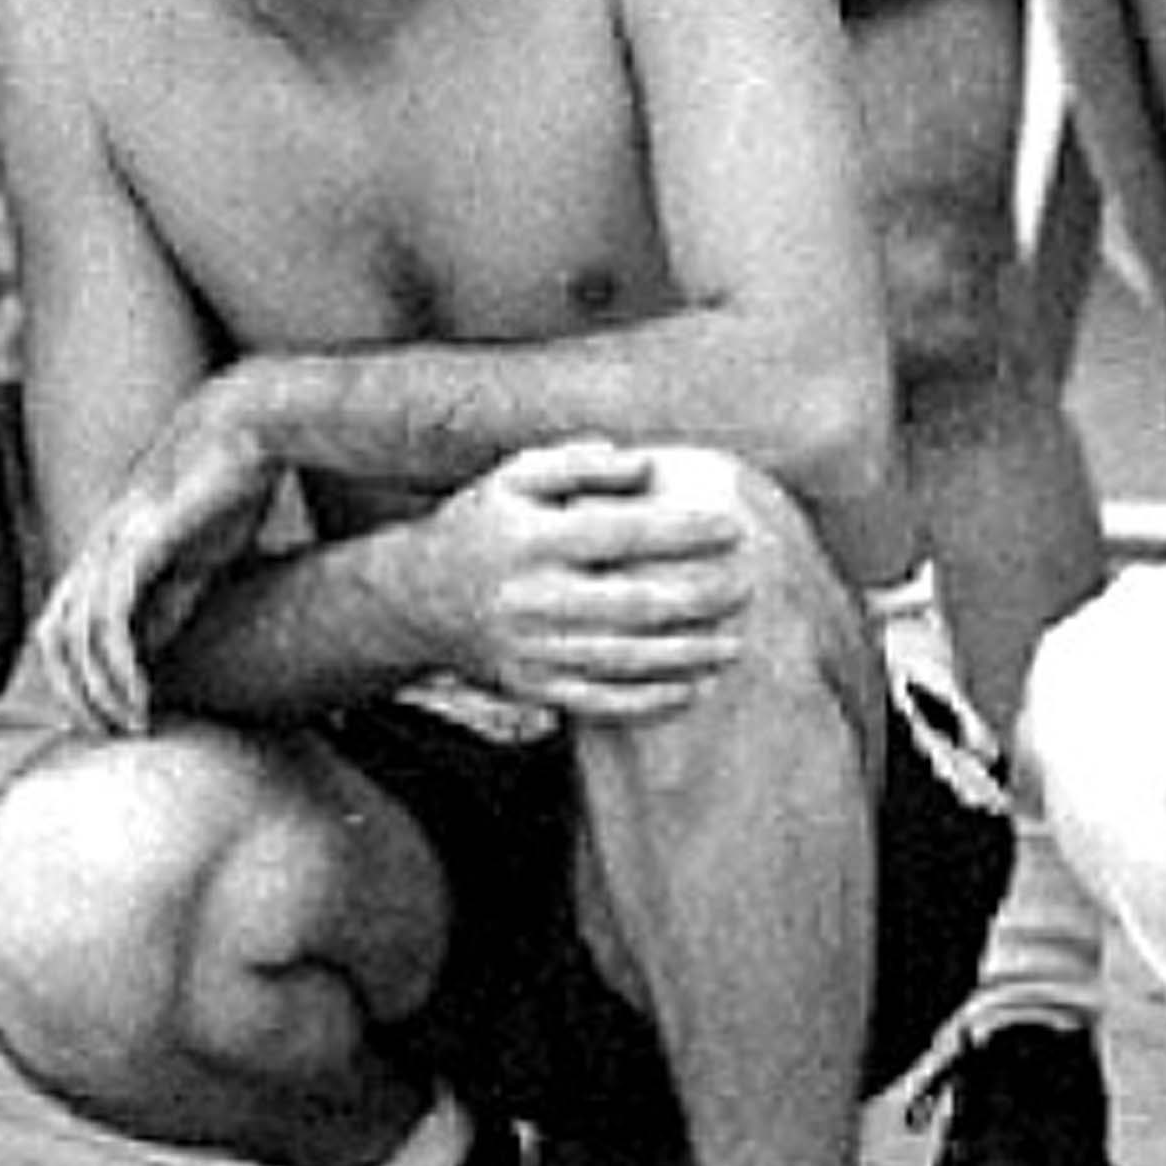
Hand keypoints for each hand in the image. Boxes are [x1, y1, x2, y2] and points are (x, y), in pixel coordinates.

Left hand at [26, 394, 279, 735]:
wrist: (249, 426)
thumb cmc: (226, 486)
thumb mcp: (195, 557)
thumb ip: (168, 600)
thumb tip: (149, 651)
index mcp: (104, 546)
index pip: (58, 624)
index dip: (71, 677)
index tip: (104, 716)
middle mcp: (96, 544)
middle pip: (52, 636)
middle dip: (73, 694)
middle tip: (107, 733)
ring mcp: (113, 541)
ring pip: (75, 636)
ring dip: (97, 691)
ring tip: (131, 725)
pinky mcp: (139, 542)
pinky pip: (111, 619)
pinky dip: (120, 667)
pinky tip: (143, 697)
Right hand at [423, 440, 752, 721]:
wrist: (419, 598)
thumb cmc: (484, 524)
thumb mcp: (515, 478)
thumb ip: (578, 464)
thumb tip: (645, 466)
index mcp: (531, 539)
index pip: (620, 533)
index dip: (681, 531)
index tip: (731, 527)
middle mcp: (532, 598)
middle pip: (632, 605)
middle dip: (699, 598)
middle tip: (747, 587)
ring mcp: (533, 650)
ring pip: (624, 660)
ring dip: (687, 656)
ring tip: (735, 643)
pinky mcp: (534, 687)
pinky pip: (601, 701)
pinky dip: (651, 700)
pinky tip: (693, 689)